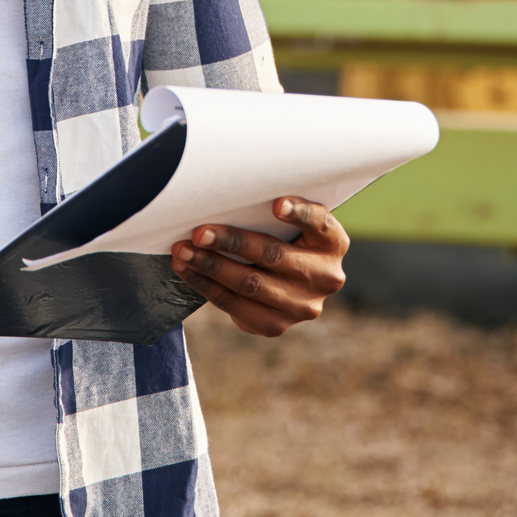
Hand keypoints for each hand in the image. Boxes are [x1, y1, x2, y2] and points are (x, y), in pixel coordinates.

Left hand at [171, 197, 349, 336]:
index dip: (299, 214)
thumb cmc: (283, 238)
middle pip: (273, 255)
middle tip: (199, 232)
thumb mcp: (291, 223)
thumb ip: (276, 210)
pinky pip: (235, 306)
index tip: (276, 205)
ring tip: (183, 252)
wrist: (288, 286)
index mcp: (333, 243)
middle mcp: (325, 277)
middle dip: (231, 242)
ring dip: (210, 267)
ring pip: (249, 285)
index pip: (320, 223)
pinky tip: (188, 271)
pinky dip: (206, 286)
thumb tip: (229, 191)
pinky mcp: (276, 326)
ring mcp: (302, 307)